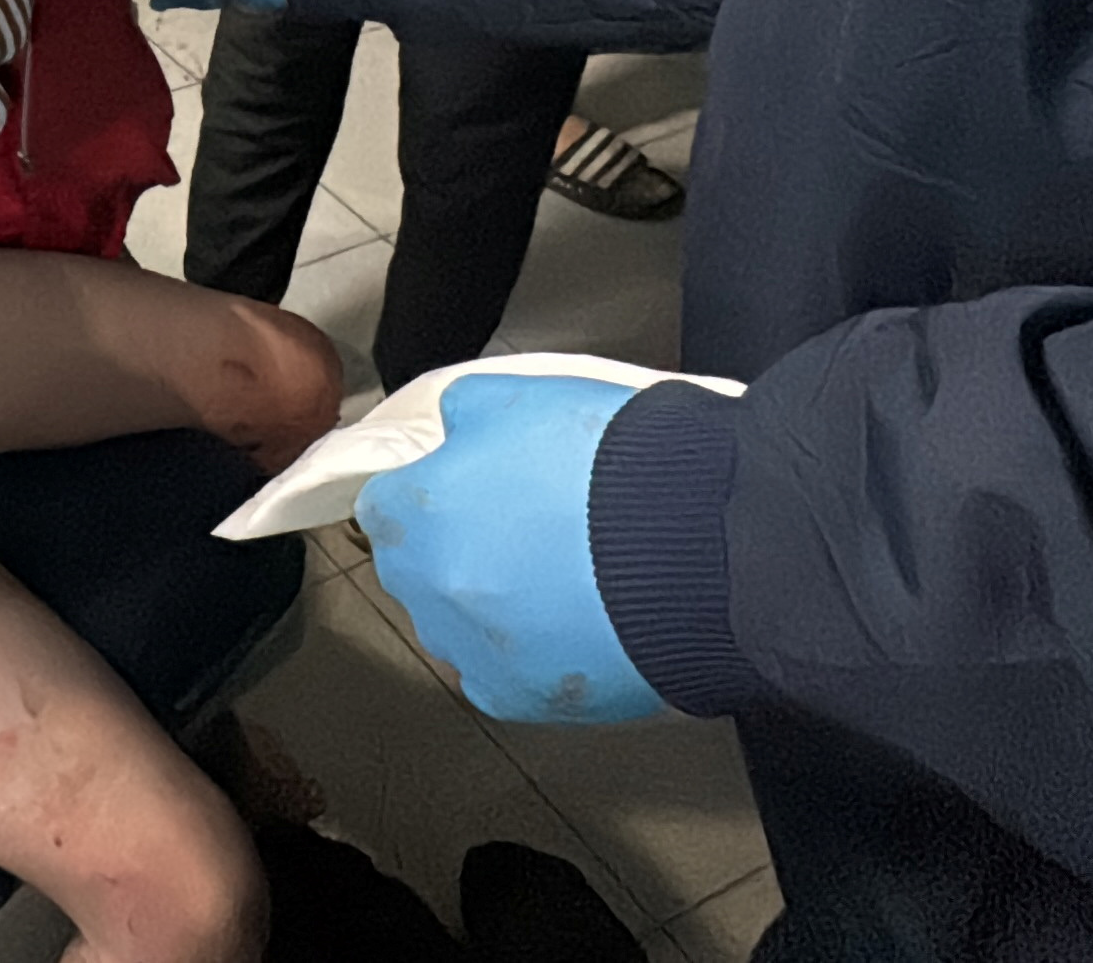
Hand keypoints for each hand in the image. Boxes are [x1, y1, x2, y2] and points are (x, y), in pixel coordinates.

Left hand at [354, 371, 661, 724]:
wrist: (706, 545)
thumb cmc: (621, 466)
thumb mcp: (523, 396)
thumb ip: (464, 414)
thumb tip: (449, 427)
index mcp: (419, 510)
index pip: (386, 504)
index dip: (429, 492)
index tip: (466, 491)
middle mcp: (431, 586)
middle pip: (418, 567)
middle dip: (456, 549)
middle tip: (526, 530)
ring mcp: (471, 648)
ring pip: (458, 625)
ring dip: (493, 604)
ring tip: (563, 579)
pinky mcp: (520, 696)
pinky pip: (501, 675)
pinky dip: (527, 655)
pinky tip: (573, 624)